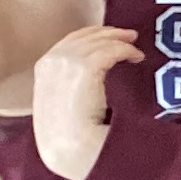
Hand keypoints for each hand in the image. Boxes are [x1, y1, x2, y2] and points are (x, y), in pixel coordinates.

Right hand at [30, 22, 143, 179]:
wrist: (68, 146)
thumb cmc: (65, 137)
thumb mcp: (58, 105)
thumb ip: (66, 86)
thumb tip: (89, 78)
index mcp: (43, 68)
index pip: (69, 42)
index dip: (91, 36)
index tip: (108, 37)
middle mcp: (53, 60)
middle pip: (86, 36)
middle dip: (108, 33)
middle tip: (128, 35)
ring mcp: (68, 61)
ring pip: (100, 41)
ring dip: (120, 41)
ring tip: (135, 47)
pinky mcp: (86, 66)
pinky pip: (112, 50)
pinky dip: (127, 51)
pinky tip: (137, 58)